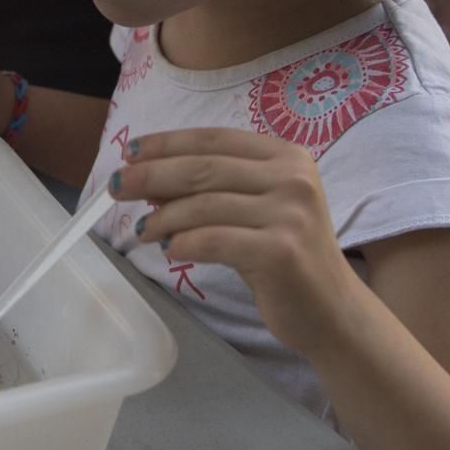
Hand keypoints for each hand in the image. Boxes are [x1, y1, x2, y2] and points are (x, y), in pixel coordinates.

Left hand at [115, 128, 359, 354]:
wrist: (332, 311)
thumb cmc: (286, 256)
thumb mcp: (254, 211)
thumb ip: (212, 190)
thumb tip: (149, 180)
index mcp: (288, 156)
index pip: (215, 139)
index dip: (168, 142)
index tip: (130, 152)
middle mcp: (293, 178)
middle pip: (204, 167)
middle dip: (151, 175)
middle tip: (116, 187)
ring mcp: (289, 213)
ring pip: (204, 204)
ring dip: (162, 217)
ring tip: (141, 230)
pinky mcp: (281, 251)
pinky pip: (214, 240)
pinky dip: (184, 243)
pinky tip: (170, 250)